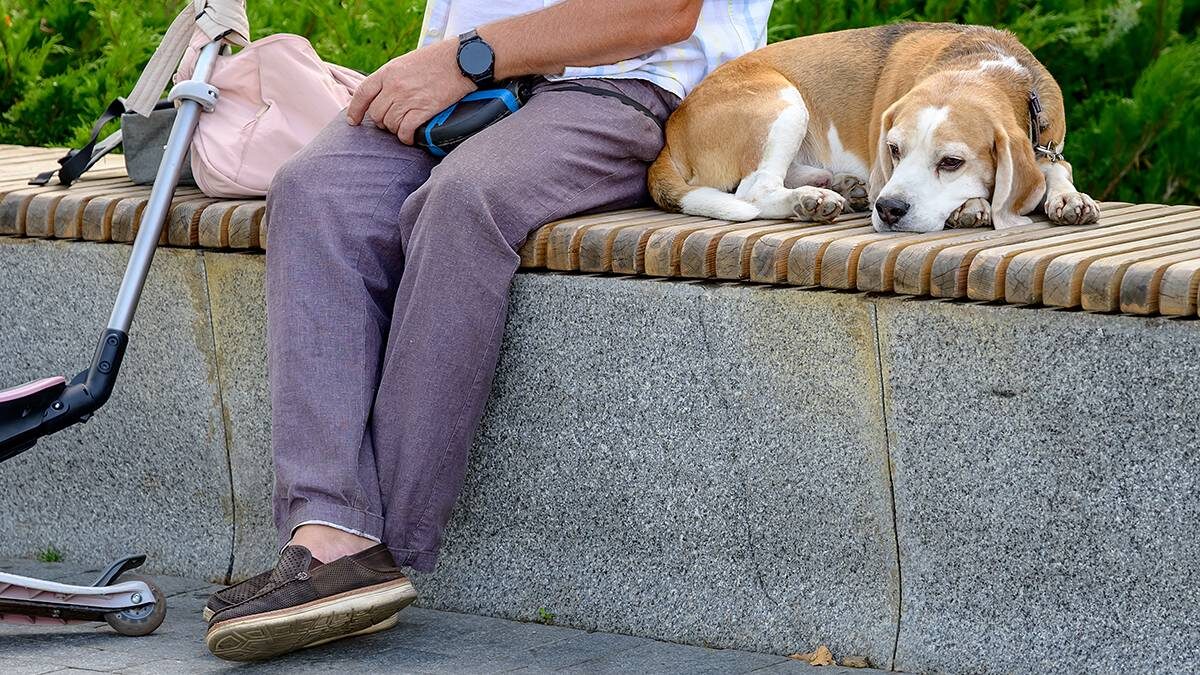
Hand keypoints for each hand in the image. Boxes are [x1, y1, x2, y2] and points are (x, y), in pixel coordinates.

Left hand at [346, 40, 476, 144]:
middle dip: (381, 121)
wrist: (460, 61)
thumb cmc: (436, 60)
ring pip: (389, 124)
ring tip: (404, 127)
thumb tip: (383, 96)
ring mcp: (408, 99)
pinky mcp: (423, 111)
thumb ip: (391, 78)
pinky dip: (406, 138)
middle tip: (391, 122)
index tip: (353, 121)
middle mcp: (394, 86)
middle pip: (376, 113)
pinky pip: (405, 131)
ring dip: (395, 129)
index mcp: (388, 72)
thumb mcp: (406, 62)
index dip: (355, 110)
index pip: (362, 94)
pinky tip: (411, 137)